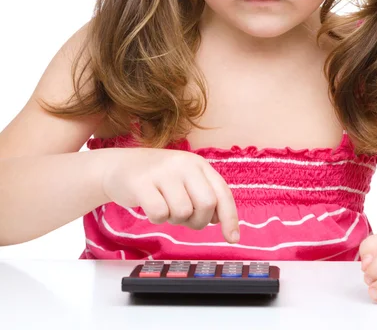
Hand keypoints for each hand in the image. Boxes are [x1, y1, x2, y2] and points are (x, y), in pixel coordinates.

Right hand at [101, 147, 239, 243]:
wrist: (118, 166)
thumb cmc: (156, 178)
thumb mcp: (184, 179)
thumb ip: (203, 194)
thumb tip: (219, 220)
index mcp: (198, 163)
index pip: (222, 193)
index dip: (230, 218)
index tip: (232, 238)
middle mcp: (183, 164)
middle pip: (206, 204)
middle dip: (198, 221)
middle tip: (184, 218)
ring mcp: (162, 171)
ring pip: (182, 212)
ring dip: (173, 219)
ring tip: (163, 206)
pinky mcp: (141, 182)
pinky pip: (159, 214)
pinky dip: (156, 218)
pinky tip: (150, 206)